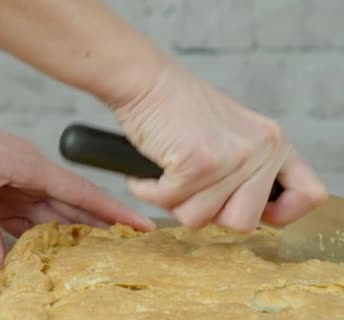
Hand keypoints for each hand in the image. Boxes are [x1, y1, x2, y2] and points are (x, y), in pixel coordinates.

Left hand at [0, 94, 154, 273]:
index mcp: (26, 165)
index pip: (79, 191)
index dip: (112, 210)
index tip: (141, 223)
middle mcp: (26, 171)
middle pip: (72, 202)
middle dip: (100, 224)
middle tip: (128, 246)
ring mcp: (13, 179)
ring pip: (51, 210)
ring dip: (72, 231)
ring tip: (96, 254)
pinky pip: (25, 214)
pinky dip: (38, 231)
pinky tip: (48, 249)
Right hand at [111, 62, 327, 231]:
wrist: (145, 81)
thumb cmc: (176, 108)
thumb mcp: (231, 134)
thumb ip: (248, 169)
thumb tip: (247, 215)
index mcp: (273, 143)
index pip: (309, 195)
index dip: (279, 213)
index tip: (245, 207)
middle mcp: (261, 150)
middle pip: (242, 223)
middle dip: (207, 212)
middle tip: (188, 186)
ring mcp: (231, 159)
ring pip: (199, 220)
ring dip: (172, 202)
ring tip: (164, 174)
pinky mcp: (197, 164)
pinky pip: (168, 204)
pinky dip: (148, 192)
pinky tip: (146, 175)